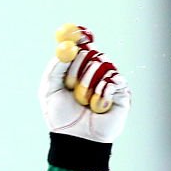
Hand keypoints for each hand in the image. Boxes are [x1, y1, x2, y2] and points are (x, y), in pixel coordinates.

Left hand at [38, 24, 129, 143]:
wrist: (75, 139)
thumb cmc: (60, 117)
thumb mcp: (49, 91)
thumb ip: (54, 69)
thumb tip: (62, 49)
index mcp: (76, 69)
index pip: (80, 46)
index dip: (80, 37)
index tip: (78, 32)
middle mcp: (93, 72)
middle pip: (91, 52)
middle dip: (80, 65)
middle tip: (72, 81)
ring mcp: (109, 80)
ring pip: (102, 65)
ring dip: (88, 84)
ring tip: (83, 101)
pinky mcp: (121, 92)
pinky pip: (113, 80)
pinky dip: (101, 92)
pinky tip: (96, 105)